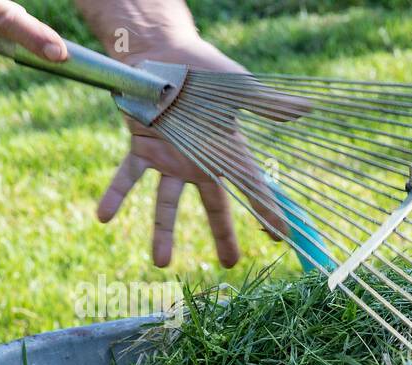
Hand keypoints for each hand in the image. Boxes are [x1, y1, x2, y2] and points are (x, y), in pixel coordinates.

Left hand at [96, 33, 286, 267]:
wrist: (160, 52)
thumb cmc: (203, 69)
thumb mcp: (240, 86)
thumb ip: (269, 103)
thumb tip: (307, 108)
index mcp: (227, 151)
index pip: (253, 187)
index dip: (268, 212)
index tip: (281, 237)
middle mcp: (198, 162)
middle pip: (215, 207)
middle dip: (223, 237)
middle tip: (230, 265)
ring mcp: (169, 159)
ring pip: (168, 204)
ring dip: (163, 233)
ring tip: (161, 264)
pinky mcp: (140, 147)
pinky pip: (127, 176)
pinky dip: (116, 195)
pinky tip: (103, 217)